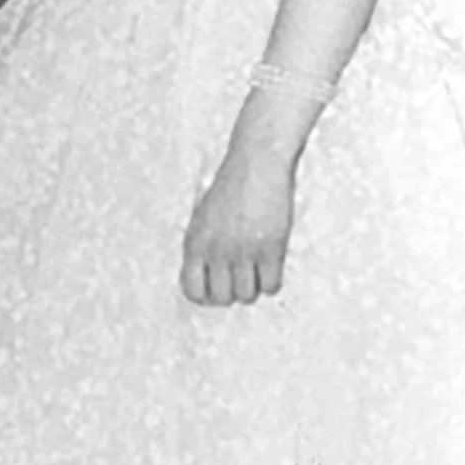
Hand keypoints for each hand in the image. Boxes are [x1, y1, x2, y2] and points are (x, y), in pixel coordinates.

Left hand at [180, 141, 296, 305]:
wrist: (255, 166)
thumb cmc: (229, 191)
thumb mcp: (203, 219)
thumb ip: (202, 249)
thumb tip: (207, 285)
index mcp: (194, 243)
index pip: (192, 290)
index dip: (204, 296)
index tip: (215, 290)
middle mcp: (216, 250)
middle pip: (222, 298)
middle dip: (230, 293)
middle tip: (238, 278)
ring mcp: (244, 251)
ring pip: (247, 295)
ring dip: (252, 287)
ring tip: (253, 268)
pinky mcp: (271, 248)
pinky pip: (271, 286)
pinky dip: (271, 281)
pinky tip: (269, 265)